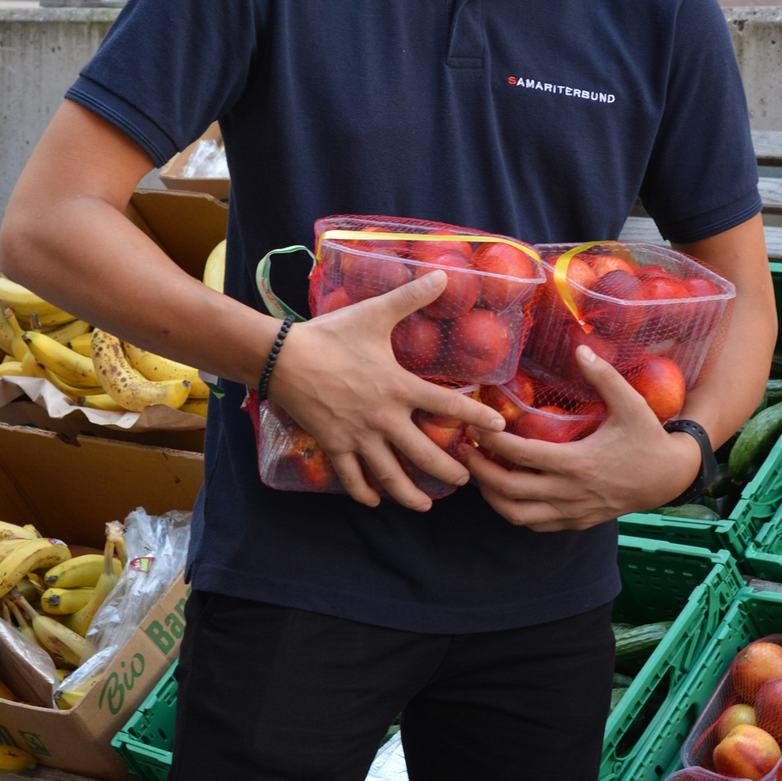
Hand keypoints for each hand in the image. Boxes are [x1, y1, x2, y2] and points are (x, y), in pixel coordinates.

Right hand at [267, 271, 507, 510]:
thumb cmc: (331, 335)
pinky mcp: (334, 444)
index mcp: (399, 387)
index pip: (448, 405)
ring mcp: (358, 435)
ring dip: (409, 494)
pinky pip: (351, 476)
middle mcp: (384, 418)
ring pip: (390, 475)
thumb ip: (412, 297)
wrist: (283, 357)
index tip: (498, 427)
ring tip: (425, 506)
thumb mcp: (375, 313)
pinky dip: (364, 492)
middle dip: (448, 472)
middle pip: (424, 454)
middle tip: (466, 480)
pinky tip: (375, 501)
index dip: (476, 417)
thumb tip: (445, 275)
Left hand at [461, 345, 699, 531]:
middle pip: (509, 491)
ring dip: (492, 498)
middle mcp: (570, 493)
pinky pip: (536, 524)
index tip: (476, 428)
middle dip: (480, 472)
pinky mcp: (577, 522)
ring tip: (478, 475)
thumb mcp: (631, 404)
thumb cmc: (648, 438)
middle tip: (462, 453)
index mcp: (577, 463)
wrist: (670, 478)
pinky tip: (506, 493)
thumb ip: (605, 376)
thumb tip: (580, 347)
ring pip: (518, 515)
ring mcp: (572, 512)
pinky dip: (515, 511)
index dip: (493, 443)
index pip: (522, 456)